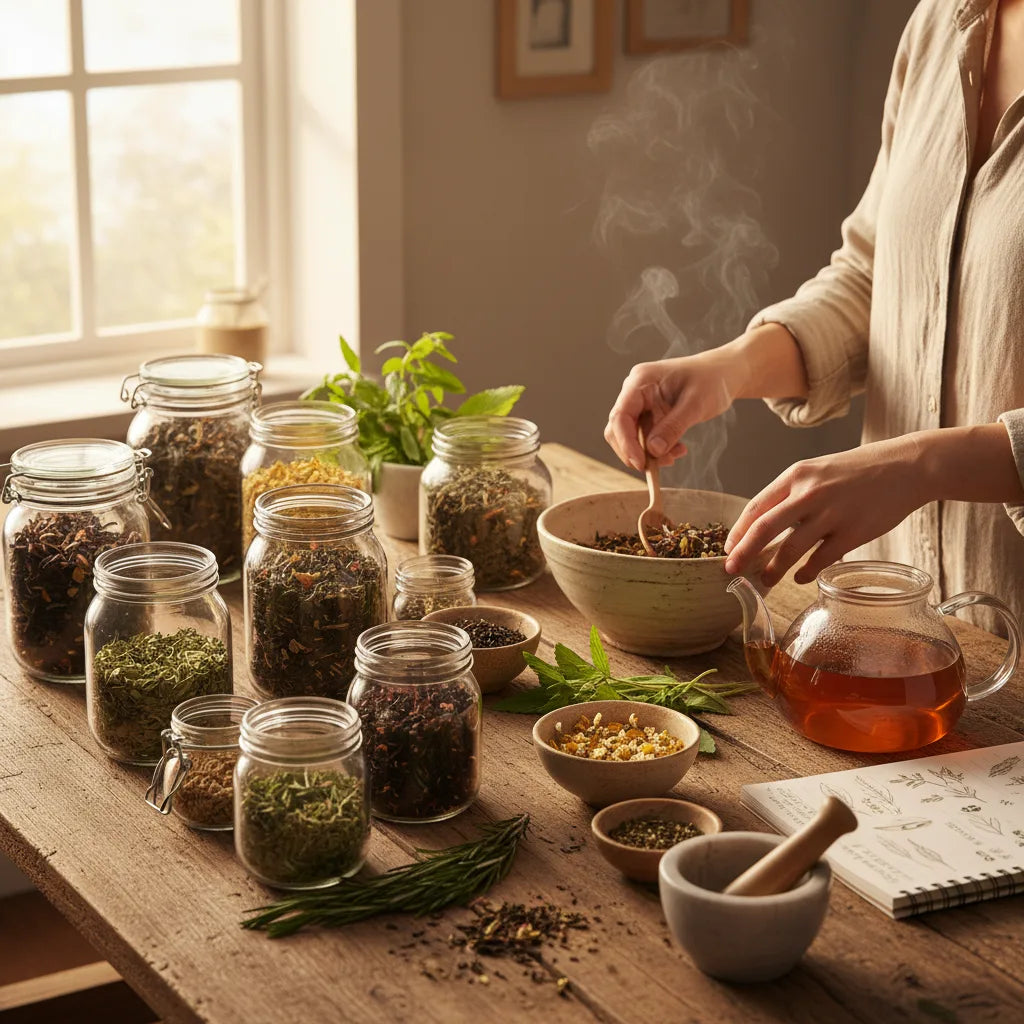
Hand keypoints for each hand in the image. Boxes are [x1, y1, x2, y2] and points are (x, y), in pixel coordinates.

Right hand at [604, 350, 737, 470]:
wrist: (724, 373)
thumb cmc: (712, 379)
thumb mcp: (696, 403)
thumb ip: (673, 426)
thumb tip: (653, 450)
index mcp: (640, 381)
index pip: (620, 415)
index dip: (626, 442)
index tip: (640, 463)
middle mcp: (635, 392)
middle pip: (619, 429)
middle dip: (636, 451)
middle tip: (659, 465)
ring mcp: (641, 404)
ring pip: (631, 437)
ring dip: (648, 453)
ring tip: (676, 455)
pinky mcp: (649, 415)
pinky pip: (645, 438)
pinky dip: (657, 450)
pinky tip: (678, 450)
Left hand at [723, 435, 930, 585]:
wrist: (905, 467)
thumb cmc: (856, 471)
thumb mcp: (817, 471)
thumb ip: (791, 495)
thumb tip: (763, 528)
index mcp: (796, 475)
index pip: (755, 507)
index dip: (738, 532)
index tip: (727, 550)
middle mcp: (809, 493)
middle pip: (764, 529)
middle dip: (743, 554)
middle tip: (730, 571)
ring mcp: (832, 513)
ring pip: (791, 549)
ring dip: (773, 569)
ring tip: (764, 580)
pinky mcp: (854, 532)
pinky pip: (821, 559)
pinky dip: (806, 572)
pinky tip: (799, 578)